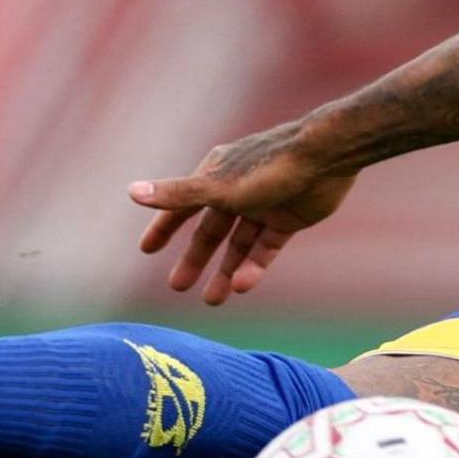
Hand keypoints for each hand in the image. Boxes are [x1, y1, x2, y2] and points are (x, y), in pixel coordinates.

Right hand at [128, 124, 358, 304]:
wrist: (327, 157)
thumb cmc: (269, 167)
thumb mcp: (218, 187)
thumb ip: (178, 195)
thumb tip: (131, 192)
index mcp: (216, 175)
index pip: (183, 205)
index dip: (164, 227)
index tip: (147, 250)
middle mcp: (238, 190)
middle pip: (211, 231)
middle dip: (195, 259)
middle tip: (178, 287)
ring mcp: (264, 205)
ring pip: (239, 244)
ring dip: (225, 271)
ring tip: (212, 300)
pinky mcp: (290, 218)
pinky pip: (266, 248)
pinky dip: (255, 266)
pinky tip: (242, 286)